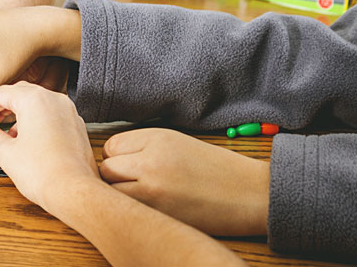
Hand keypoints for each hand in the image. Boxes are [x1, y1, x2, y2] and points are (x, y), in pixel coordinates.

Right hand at [0, 82, 98, 207]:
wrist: (73, 191)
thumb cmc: (45, 172)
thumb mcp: (7, 153)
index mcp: (35, 100)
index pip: (0, 94)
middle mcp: (54, 100)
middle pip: (19, 95)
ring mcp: (68, 113)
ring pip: (36, 105)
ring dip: (15, 116)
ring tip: (0, 134)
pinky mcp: (75, 127)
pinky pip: (49, 117)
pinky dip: (33, 123)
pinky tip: (23, 141)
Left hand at [100, 128, 269, 235]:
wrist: (251, 194)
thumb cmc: (215, 167)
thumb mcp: (178, 141)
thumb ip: (142, 145)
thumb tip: (110, 156)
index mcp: (157, 139)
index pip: (111, 147)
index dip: (118, 156)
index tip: (131, 162)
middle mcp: (150, 163)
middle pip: (105, 170)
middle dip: (114, 176)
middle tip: (133, 181)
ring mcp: (152, 192)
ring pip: (112, 193)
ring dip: (120, 195)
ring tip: (141, 195)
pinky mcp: (159, 217)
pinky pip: (128, 212)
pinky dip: (132, 211)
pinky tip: (149, 208)